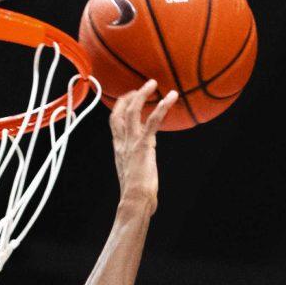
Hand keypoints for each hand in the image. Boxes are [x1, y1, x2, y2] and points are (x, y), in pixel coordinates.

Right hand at [108, 80, 179, 211]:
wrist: (135, 201)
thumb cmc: (136, 195)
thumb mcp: (134, 174)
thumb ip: (137, 164)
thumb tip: (143, 169)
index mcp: (118, 148)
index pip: (114, 121)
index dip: (120, 106)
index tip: (130, 97)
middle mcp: (122, 142)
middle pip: (120, 112)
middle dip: (130, 96)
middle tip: (145, 87)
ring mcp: (132, 142)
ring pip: (132, 111)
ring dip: (143, 94)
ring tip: (154, 83)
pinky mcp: (144, 145)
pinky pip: (152, 121)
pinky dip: (162, 107)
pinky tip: (171, 97)